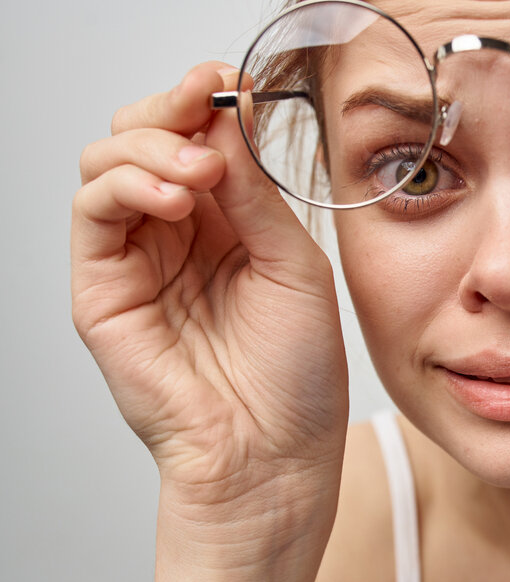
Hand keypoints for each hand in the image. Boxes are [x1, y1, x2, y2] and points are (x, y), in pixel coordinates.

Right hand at [72, 62, 347, 522]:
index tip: (235, 83)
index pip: (200, 140)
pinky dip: (128, 183)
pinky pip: (93, 211)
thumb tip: (227, 119)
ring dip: (152, 143)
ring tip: (200, 170)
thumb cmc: (297, 375)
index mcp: (229, 225)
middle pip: (146, 137)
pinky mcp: (102, 289)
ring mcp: (136, 260)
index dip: (209, 102)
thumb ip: (256, 195)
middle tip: (209, 103)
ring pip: (109, 161)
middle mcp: (178, 235)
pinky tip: (177, 195)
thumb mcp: (295, 266)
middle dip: (174, 107)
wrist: (274, 453)